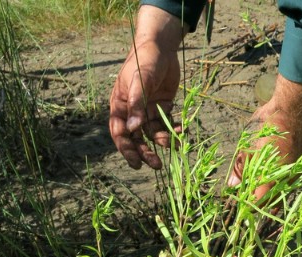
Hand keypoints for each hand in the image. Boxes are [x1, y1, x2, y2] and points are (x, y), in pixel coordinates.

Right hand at [109, 7, 185, 169]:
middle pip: (137, 138)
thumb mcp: (139, 81)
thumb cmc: (144, 60)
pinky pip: (166, 122)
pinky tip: (181, 131)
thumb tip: (134, 129)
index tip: (136, 164)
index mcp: (120, 106)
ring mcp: (148, 109)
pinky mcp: (162, 106)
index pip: (120, 133)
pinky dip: (173, 129)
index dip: (127, 150)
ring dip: (162, 141)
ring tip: (173, 146)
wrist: (161, 46)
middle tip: (156, 165)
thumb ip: (137, 104)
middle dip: (145, 152)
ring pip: (153, 132)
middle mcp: (133, 111)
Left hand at [228, 75, 301, 198]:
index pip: (259, 202)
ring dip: (275, 188)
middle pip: (274, 199)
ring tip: (265, 180)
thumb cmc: (269, 124)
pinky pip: (296, 176)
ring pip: (286, 188)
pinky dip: (286, 176)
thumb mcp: (249, 143)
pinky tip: (279, 168)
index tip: (243, 197)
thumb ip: (241, 166)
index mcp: (272, 176)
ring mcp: (301, 170)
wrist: (297, 106)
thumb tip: (232, 184)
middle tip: (252, 191)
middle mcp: (289, 178)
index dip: (249, 202)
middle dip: (262, 198)